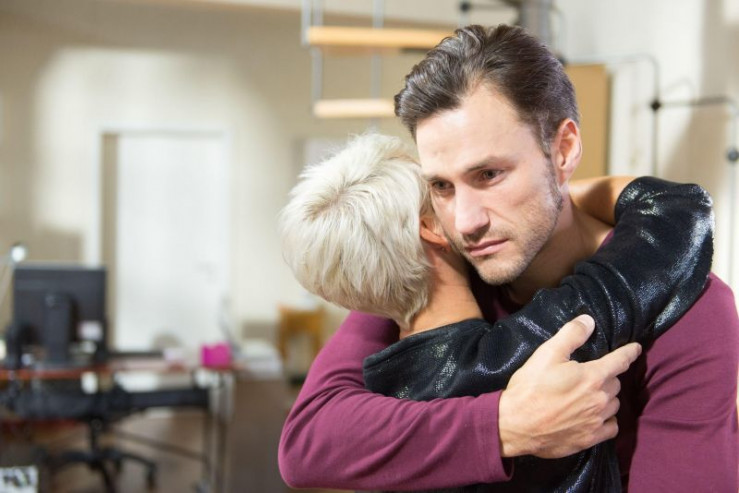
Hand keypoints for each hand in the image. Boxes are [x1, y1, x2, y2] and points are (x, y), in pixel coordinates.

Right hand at [498, 314, 641, 458]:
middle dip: (608, 377)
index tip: (636, 348)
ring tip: (593, 395)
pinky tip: (596, 417)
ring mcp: (596, 421)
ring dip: (607, 397)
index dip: (630, 352)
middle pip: (616, 383)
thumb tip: (589, 320)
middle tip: (592, 375)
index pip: (620, 361)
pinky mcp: (589, 439)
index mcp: (592, 376)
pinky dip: (608, 420)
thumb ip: (571, 335)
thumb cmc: (530, 388)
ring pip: (614, 405)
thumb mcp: (547, 354)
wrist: (516, 425)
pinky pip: (611, 427)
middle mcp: (600, 399)